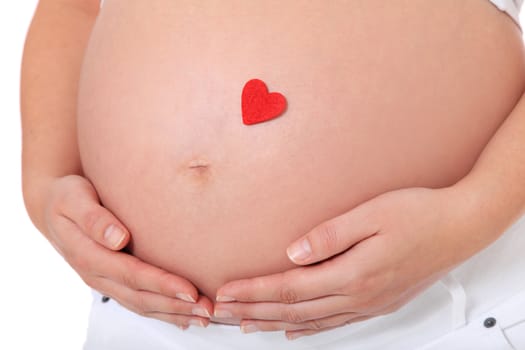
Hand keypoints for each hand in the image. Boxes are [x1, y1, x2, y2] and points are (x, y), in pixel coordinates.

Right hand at [43, 175, 212, 328]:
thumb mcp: (73, 199)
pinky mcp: (113, 282)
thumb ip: (94, 218)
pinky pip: (138, 302)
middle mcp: (97, 275)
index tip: (190, 290)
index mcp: (88, 255)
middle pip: (140, 297)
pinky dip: (163, 312)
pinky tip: (185, 317)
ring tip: (204, 316)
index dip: (161, 284)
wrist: (54, 207)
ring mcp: (104, 282)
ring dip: (174, 314)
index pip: (131, 274)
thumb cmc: (68, 197)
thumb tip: (118, 237)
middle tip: (208, 309)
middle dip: (175, 305)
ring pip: (141, 305)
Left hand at [215, 186, 482, 338]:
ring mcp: (368, 302)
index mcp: (352, 274)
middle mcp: (358, 295)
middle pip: (293, 309)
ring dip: (273, 322)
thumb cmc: (419, 215)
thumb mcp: (372, 215)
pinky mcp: (377, 301)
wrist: (459, 227)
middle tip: (223, 311)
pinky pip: (334, 322)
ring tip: (246, 325)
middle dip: (254, 310)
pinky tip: (294, 330)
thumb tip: (292, 252)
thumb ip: (329, 236)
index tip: (227, 292)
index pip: (288, 288)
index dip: (254, 292)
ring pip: (309, 320)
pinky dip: (308, 329)